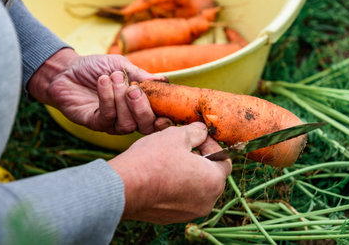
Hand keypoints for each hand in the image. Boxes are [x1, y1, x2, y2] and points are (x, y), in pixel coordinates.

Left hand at [28, 48, 168, 133]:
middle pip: (145, 127)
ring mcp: (111, 123)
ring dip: (121, 99)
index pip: (158, 120)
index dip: (165, 120)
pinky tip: (102, 82)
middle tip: (133, 89)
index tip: (167, 112)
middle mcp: (128, 118)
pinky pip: (107, 117)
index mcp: (139, 106)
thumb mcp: (122, 67)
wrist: (67, 70)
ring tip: (113, 77)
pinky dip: (107, 98)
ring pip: (127, 124)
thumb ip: (142, 76)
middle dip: (142, 108)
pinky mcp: (94, 123)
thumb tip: (164, 81)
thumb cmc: (97, 68)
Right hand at [108, 122, 231, 223]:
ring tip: (169, 159)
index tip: (197, 138)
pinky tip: (160, 174)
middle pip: (211, 175)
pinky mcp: (171, 218)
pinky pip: (181, 199)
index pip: (225, 161)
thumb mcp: (177, 135)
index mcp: (213, 181)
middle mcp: (207, 201)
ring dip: (187, 172)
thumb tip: (201, 131)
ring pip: (196, 188)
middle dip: (199, 159)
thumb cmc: (153, 160)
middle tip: (182, 147)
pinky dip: (175, 186)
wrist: (123, 188)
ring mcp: (189, 212)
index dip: (211, 145)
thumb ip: (195, 132)